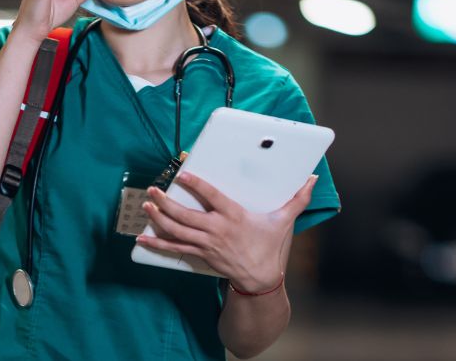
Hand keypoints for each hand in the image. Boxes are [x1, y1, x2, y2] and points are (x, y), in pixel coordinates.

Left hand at [137, 172, 318, 292]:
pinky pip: (175, 249)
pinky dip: (157, 244)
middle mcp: (217, 230)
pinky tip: (142, 239)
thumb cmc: (269, 247)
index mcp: (234, 216)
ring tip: (146, 206)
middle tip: (153, 190)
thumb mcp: (283, 221)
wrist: (260, 280)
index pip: (212, 197)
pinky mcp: (201, 255)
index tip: (183, 175)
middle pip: (186, 215)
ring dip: (158, 219)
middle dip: (166, 202)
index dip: (196, 185)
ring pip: (177, 231)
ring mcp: (207, 244)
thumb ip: (297, 199)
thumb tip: (313, 180)